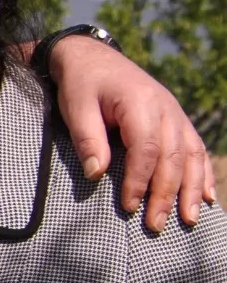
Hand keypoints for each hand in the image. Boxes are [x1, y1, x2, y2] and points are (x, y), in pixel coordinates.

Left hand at [49, 35, 215, 232]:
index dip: (139, 180)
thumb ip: (88, 139)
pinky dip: (203, 174)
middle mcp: (166, 109)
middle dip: (166, 194)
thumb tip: (96, 174)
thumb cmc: (81, 84)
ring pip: (191, 156)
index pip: (146, 149)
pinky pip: (196, 148)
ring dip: (191, 190)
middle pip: (172, 158)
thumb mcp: (76, 107)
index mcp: (141, 103)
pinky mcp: (177, 120)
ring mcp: (176, 114)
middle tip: (156, 225)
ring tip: (188, 220)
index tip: (129, 207)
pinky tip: (206, 198)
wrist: (92, 57)